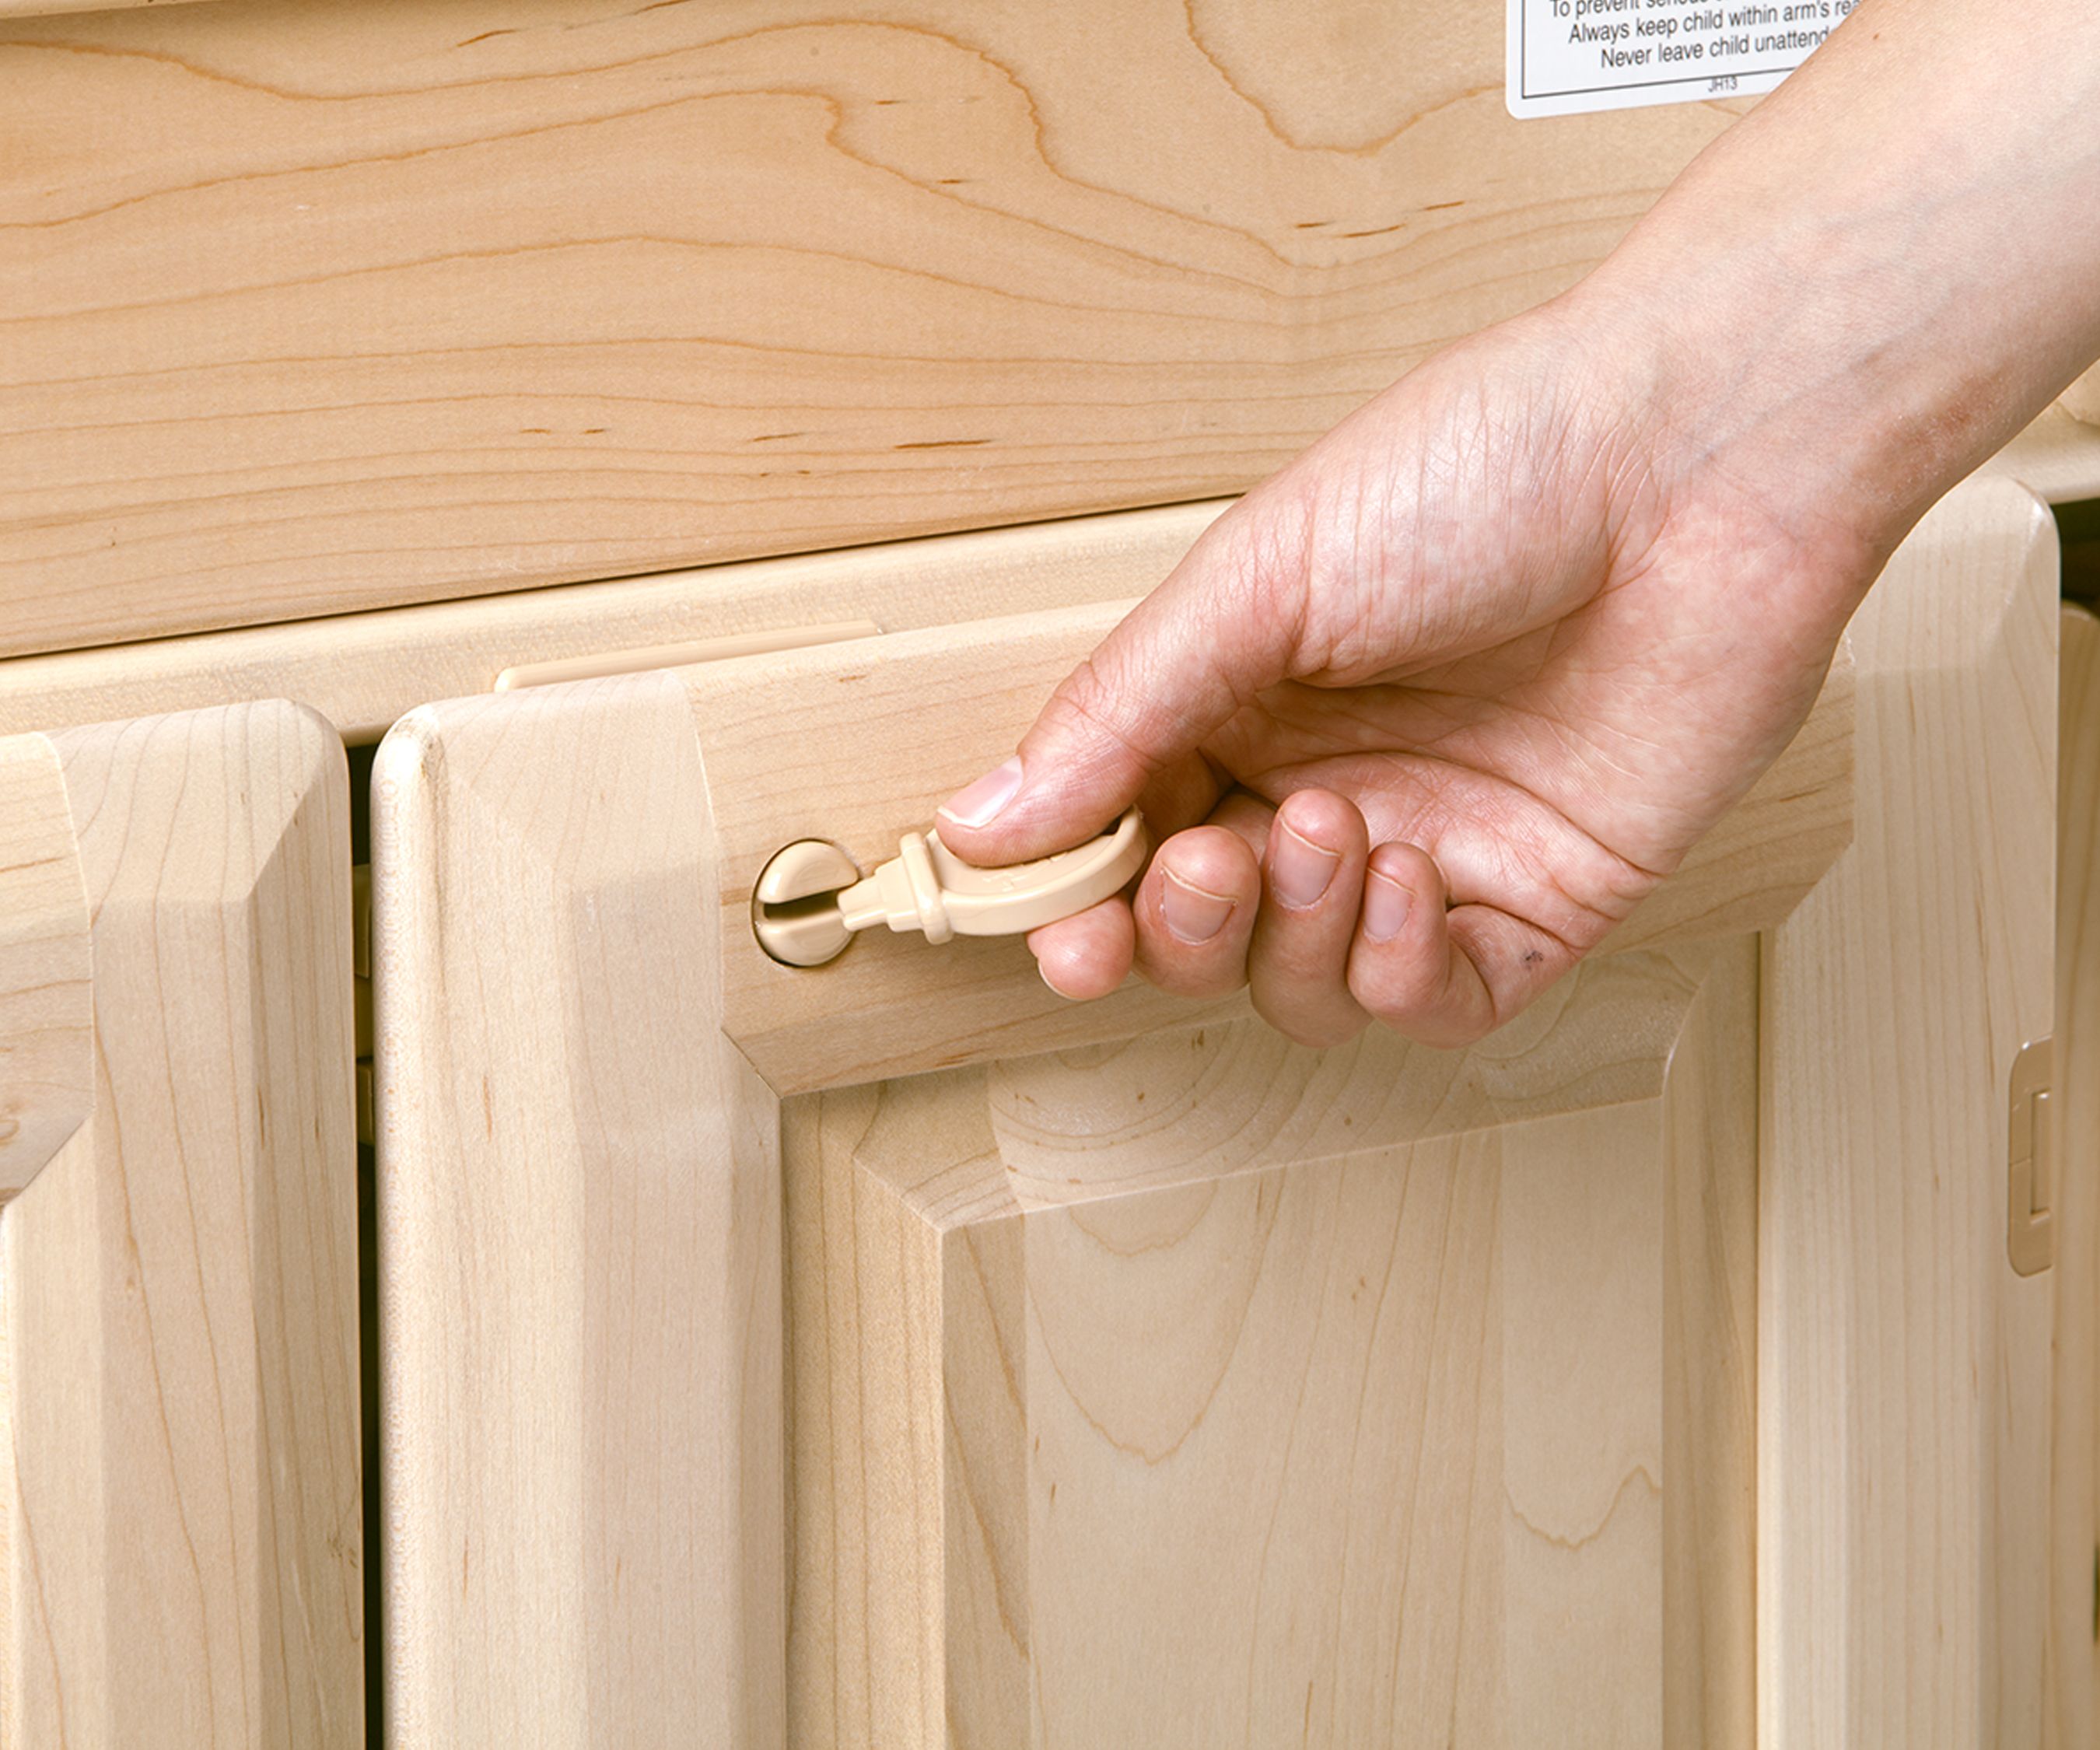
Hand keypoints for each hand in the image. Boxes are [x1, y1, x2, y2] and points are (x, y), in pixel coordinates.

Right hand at [934, 299, 1879, 1047]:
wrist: (1700, 457)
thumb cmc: (1483, 468)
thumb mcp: (1257, 579)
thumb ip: (1116, 715)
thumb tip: (977, 828)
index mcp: (1239, 704)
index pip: (1119, 839)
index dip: (1075, 902)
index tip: (1048, 925)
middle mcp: (1324, 787)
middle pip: (1199, 935)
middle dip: (1179, 928)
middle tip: (1200, 865)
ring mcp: (1431, 852)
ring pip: (1304, 985)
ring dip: (1292, 936)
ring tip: (1333, 827)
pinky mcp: (1539, 902)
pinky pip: (1430, 1002)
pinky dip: (1395, 970)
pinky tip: (1408, 877)